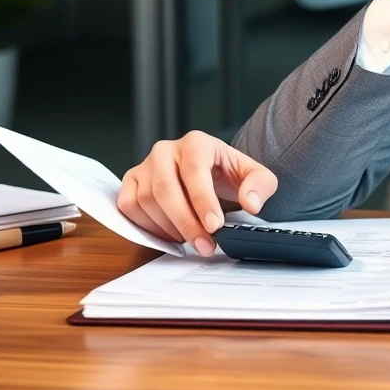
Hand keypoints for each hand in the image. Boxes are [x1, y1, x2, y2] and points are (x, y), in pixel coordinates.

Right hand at [117, 131, 278, 255]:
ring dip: (168, 227)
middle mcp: (165, 150)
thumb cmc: (228, 173)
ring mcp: (144, 165)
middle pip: (165, 188)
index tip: (215, 226)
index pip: (194, 171)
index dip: (202, 201)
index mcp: (196, 143)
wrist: (210, 171)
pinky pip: (128, 206)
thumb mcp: (256, 175)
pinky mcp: (131, 181)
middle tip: (204, 246)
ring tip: (191, 240)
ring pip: (145, 200)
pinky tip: (170, 235)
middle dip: (186, 223)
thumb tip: (251, 203)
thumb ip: (260, 185)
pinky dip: (147, 226)